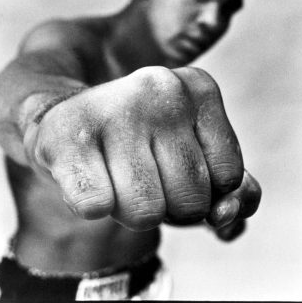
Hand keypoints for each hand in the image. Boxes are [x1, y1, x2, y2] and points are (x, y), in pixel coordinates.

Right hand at [24, 66, 260, 230]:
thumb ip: (235, 191)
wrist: (65, 120)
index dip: (200, 188)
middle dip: (167, 204)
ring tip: (113, 173)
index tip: (171, 165)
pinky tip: (86, 174)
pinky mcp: (67, 135)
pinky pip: (97, 207)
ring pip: (147, 213)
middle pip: (190, 200)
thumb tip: (227, 215)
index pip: (228, 178)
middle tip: (139, 172)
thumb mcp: (198, 156)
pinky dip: (92, 204)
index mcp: (200, 87)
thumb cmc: (140, 145)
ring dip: (130, 210)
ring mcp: (114, 108)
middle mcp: (161, 88)